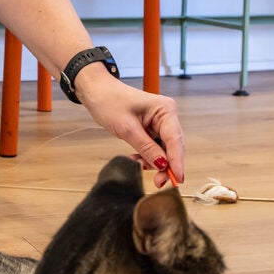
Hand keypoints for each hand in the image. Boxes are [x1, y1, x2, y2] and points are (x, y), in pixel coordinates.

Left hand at [73, 69, 183, 187]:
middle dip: (165, 165)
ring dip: (154, 161)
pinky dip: (147, 156)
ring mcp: (160, 122)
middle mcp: (167, 115)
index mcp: (165, 110)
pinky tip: (136, 159)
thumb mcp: (127, 129)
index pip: (175, 140)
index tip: (178, 180)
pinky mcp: (152, 128)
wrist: (95, 91)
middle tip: (158, 183)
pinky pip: (155, 147)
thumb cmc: (109, 102)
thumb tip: (163, 165)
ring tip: (138, 164)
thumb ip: (146, 148)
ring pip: (164, 150)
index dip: (177, 162)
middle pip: (173, 147)